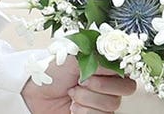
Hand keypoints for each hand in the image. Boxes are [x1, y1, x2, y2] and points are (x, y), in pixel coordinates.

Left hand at [22, 60, 136, 113]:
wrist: (35, 92)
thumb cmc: (54, 70)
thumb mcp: (76, 55)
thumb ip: (101, 55)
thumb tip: (118, 56)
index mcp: (108, 65)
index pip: (128, 70)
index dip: (111, 72)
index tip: (93, 70)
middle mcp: (109, 84)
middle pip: (125, 89)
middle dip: (99, 86)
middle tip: (80, 82)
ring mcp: (102, 102)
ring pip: (112, 106)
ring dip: (87, 99)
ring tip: (72, 94)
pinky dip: (84, 112)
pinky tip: (73, 107)